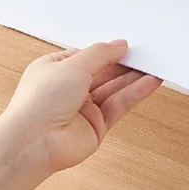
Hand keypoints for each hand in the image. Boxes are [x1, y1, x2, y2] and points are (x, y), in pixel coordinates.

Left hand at [2, 40, 160, 175]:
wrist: (33, 143)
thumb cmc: (38, 102)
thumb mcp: (73, 64)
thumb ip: (100, 54)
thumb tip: (119, 46)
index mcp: (55, 69)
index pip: (88, 56)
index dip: (108, 50)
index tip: (129, 45)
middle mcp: (69, 89)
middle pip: (105, 72)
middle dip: (125, 64)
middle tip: (148, 55)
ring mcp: (83, 109)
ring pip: (115, 89)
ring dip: (135, 78)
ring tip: (156, 66)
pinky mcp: (96, 126)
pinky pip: (120, 105)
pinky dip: (135, 93)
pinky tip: (150, 83)